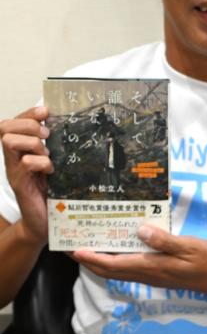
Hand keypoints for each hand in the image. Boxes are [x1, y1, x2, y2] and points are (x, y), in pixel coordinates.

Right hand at [0, 106, 52, 245]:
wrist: (44, 223)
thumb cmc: (51, 191)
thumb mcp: (54, 164)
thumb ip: (56, 148)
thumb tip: (72, 126)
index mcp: (21, 150)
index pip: (14, 122)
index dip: (28, 113)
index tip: (46, 111)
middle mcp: (13, 158)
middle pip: (6, 127)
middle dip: (29, 124)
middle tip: (47, 135)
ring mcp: (14, 171)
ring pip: (10, 141)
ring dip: (33, 142)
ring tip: (48, 154)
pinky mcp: (20, 185)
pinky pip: (24, 164)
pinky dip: (40, 163)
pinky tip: (51, 170)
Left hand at [71, 224, 206, 302]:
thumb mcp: (189, 246)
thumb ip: (164, 240)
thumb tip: (140, 230)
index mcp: (151, 266)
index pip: (113, 265)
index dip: (92, 258)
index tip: (74, 249)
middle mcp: (147, 273)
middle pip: (110, 271)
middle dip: (88, 261)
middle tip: (71, 247)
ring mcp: (152, 274)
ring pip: (118, 271)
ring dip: (99, 262)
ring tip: (88, 246)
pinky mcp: (157, 272)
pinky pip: (128, 268)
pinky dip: (115, 261)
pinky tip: (116, 247)